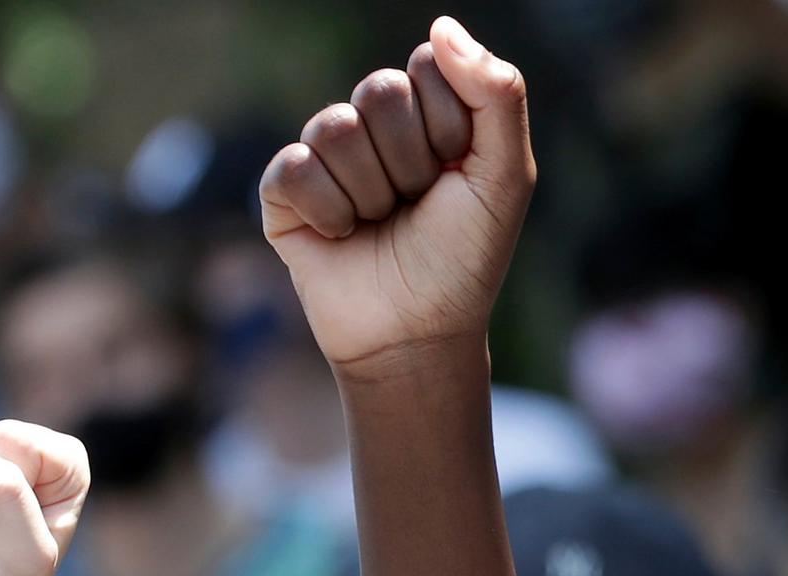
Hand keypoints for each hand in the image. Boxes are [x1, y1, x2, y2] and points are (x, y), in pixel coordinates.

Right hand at [260, 17, 535, 375]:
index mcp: (430, 113)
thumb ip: (496, 96)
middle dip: (411, 161)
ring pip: (336, 128)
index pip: (428, 66)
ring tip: (381, 225)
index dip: (449, 126)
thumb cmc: (464, 258)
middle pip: (380, 91)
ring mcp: (326, 155)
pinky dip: (330, 213)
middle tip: (417, 206)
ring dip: (372, 192)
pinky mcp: (283, 190)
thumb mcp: (503, 178)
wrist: (417, 332)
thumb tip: (441, 27)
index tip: (457, 173)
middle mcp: (374, 125)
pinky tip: (343, 237)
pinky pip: (295, 168)